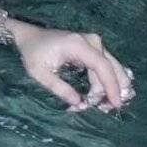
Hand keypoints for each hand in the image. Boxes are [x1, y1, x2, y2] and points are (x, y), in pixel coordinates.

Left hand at [7, 20, 135, 114]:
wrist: (30, 36)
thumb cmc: (33, 54)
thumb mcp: (40, 73)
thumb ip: (59, 88)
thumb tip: (79, 103)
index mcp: (78, 45)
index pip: (102, 66)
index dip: (111, 86)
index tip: (115, 104)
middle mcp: (91, 41)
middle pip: (111, 67)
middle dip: (112, 90)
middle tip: (106, 109)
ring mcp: (94, 43)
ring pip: (112, 68)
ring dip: (111, 87)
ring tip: (103, 106)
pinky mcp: (94, 48)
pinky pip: (106, 66)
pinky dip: (107, 81)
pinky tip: (104, 96)